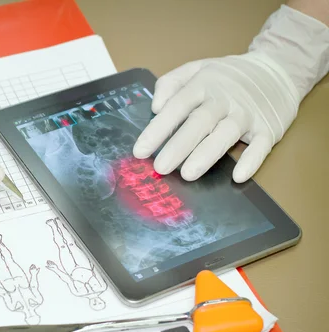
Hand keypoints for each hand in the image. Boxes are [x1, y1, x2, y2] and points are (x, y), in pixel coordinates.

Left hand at [132, 55, 292, 182]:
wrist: (278, 68)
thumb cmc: (228, 76)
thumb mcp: (196, 69)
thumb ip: (170, 84)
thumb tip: (155, 107)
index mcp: (204, 84)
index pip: (177, 106)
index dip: (158, 128)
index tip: (140, 150)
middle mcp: (225, 99)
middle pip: (200, 122)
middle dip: (178, 145)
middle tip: (160, 167)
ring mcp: (248, 114)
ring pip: (226, 134)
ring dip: (207, 154)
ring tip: (188, 174)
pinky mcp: (269, 128)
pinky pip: (261, 146)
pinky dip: (251, 161)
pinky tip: (238, 176)